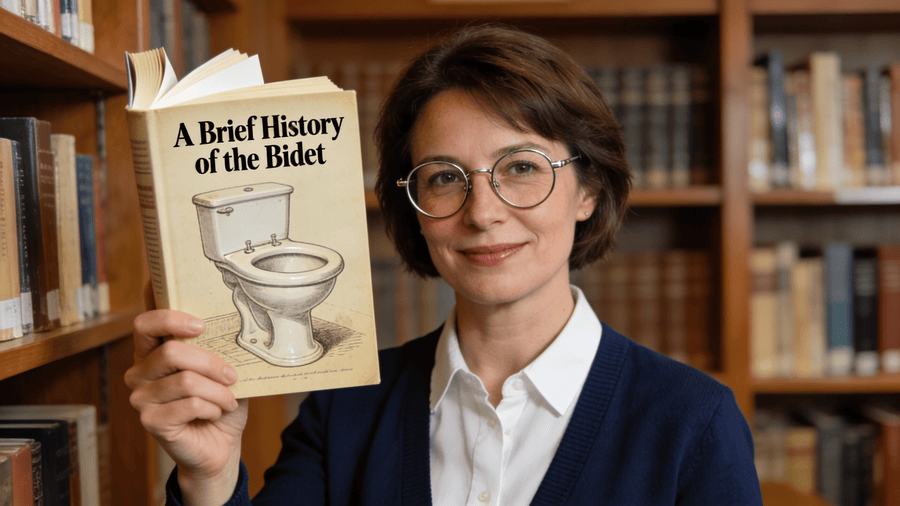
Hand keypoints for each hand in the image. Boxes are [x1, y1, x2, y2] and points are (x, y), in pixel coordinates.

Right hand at [125, 309, 247, 505]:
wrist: (220, 444)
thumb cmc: (219, 401)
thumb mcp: (221, 368)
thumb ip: (217, 347)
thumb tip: (232, 324)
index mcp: (153, 351)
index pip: (145, 323)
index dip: (168, 317)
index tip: (200, 324)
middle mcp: (139, 371)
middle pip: (171, 352)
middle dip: (210, 362)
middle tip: (231, 375)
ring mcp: (140, 397)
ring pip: (185, 381)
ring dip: (217, 391)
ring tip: (229, 399)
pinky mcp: (150, 421)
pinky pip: (190, 405)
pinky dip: (212, 408)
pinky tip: (215, 414)